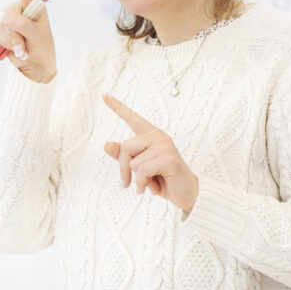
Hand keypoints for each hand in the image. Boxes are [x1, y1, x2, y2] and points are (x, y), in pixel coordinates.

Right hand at [0, 0, 55, 83]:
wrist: (35, 67)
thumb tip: (2, 16)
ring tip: (23, 49)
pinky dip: (5, 43)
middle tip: (25, 45)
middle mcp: (21, 9)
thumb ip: (22, 25)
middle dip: (15, 31)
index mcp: (35, 6)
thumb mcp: (37, 36)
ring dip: (12, 40)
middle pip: (9, 12)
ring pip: (1, 24)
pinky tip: (14, 50)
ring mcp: (8, 19)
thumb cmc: (42, 48)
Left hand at [101, 95, 198, 212]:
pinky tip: (153, 189)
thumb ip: (124, 157)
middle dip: (124, 169)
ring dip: (138, 179)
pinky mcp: (168, 158)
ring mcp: (164, 146)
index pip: (132, 118)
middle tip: (129, 183)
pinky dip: (143, 184)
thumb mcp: (140, 169)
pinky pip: (142, 171)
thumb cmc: (163, 180)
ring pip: (133, 163)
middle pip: (125, 147)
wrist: (187, 194)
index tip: (104, 95)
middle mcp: (158, 136)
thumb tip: (107, 144)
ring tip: (151, 183)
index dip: (117, 107)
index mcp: (151, 136)